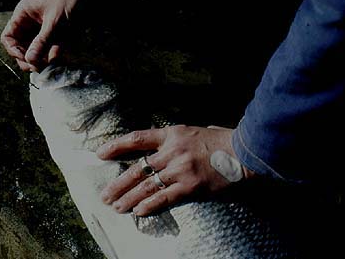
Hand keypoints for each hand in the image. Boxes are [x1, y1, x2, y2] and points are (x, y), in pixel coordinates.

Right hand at [0, 0, 91, 70]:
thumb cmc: (68, 1)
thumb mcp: (54, 23)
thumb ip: (42, 42)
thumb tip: (29, 60)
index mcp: (23, 15)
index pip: (9, 37)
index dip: (14, 50)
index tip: (26, 58)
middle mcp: (30, 23)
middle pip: (21, 47)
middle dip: (28, 58)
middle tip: (38, 67)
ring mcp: (43, 30)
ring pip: (36, 51)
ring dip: (41, 60)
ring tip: (48, 67)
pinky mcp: (56, 36)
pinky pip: (50, 50)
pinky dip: (52, 57)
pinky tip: (57, 62)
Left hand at [96, 125, 254, 215]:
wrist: (244, 152)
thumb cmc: (220, 140)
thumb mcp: (194, 131)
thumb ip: (175, 139)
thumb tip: (161, 146)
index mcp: (172, 134)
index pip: (138, 138)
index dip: (116, 146)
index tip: (100, 154)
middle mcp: (173, 151)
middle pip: (138, 168)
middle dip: (118, 183)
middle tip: (105, 195)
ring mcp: (181, 170)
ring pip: (147, 186)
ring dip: (129, 198)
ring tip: (116, 207)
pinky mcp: (191, 187)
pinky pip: (165, 198)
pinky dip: (149, 206)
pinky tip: (138, 212)